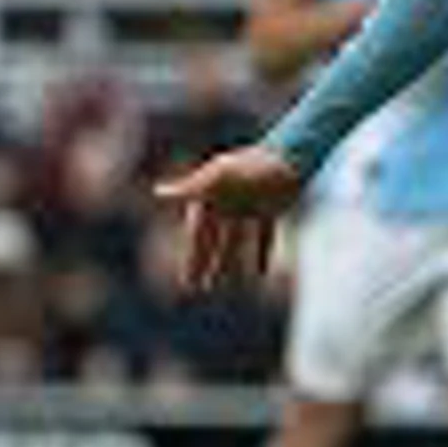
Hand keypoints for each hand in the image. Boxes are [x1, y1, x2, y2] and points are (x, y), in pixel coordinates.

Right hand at [150, 142, 306, 291]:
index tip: (187, 281)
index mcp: (209, 198)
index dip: (192, 259)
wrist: (290, 157)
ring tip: (223, 284)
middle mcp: (226, 204)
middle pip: (212, 242)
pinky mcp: (270, 210)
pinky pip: (263, 236)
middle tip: (200, 289)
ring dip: (229, 263)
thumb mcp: (219, 176)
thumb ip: (190, 188)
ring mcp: (248, 207)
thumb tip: (157, 193)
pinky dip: (262, 253)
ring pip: (235, 242)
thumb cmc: (252, 165)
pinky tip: (261, 273)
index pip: (197, 236)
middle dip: (206, 265)